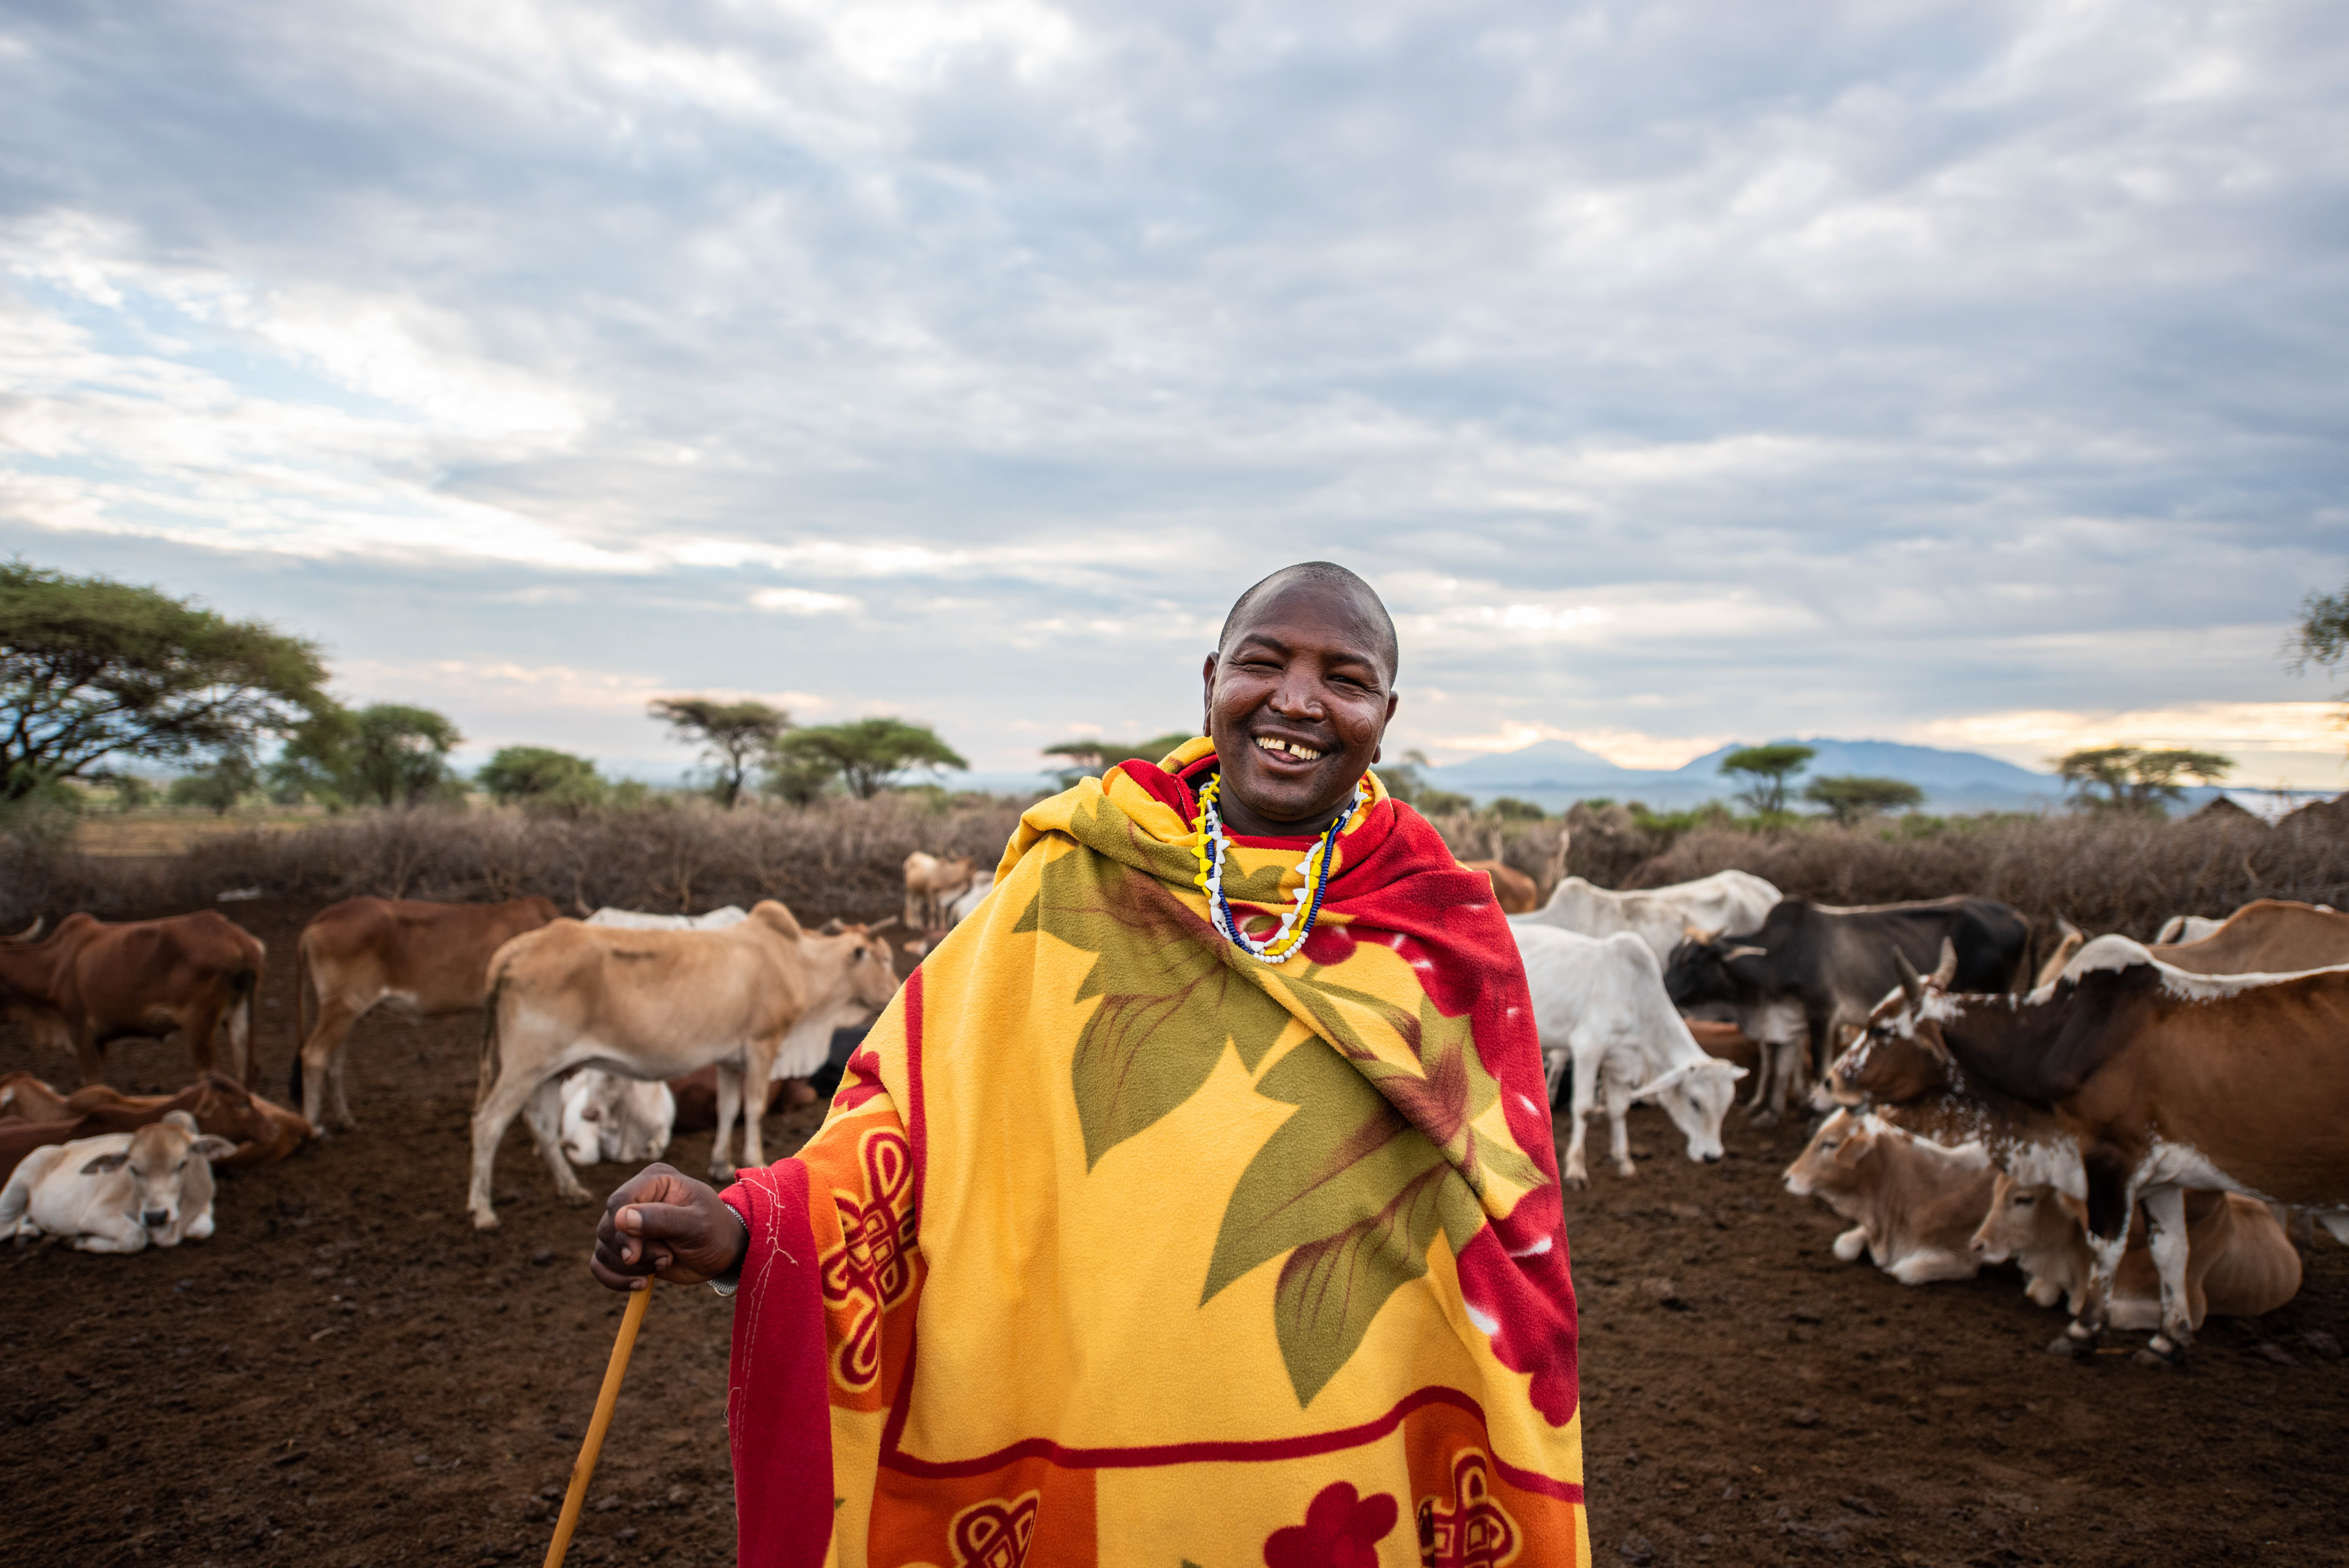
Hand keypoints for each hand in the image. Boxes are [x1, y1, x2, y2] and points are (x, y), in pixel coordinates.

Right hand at [589, 1163, 746, 1290]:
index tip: (635, 1255)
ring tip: (663, 1264)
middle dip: (633, 1253)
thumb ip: (661, 1218)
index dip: (622, 1231)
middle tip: (665, 1259)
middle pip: (607, 1228)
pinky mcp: (623, 1247)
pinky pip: (599, 1265)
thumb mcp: (697, 1224)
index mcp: (654, 1180)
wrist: (722, 1252)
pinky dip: (614, 1279)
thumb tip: (620, 1218)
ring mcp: (627, 1224)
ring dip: (629, 1267)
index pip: (619, 1202)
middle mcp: (635, 1197)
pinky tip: (641, 1283)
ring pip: (602, 1249)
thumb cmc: (715, 1231)